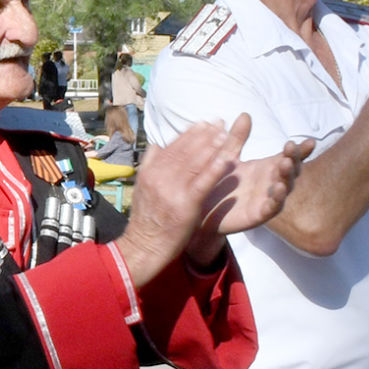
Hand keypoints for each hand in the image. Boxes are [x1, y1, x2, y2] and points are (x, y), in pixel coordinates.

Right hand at [113, 118, 245, 283]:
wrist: (144, 246)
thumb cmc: (147, 219)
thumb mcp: (141, 188)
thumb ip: (150, 165)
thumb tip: (156, 144)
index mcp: (149, 172)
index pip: (171, 146)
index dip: (189, 133)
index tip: (204, 123)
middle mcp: (159, 177)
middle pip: (184, 151)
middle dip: (203, 135)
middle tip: (219, 122)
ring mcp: (172, 191)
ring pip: (194, 163)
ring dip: (211, 146)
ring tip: (225, 134)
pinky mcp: (185, 205)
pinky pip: (202, 183)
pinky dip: (214, 170)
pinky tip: (226, 159)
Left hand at [185, 129, 312, 264]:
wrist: (200, 209)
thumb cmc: (217, 181)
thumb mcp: (226, 156)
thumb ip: (236, 138)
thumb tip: (245, 114)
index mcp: (266, 168)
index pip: (287, 157)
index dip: (300, 151)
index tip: (311, 141)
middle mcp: (270, 183)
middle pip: (290, 171)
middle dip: (293, 160)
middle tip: (290, 150)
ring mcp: (266, 199)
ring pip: (284, 188)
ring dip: (287, 177)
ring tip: (285, 164)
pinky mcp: (257, 215)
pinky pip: (271, 208)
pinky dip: (277, 199)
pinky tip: (278, 189)